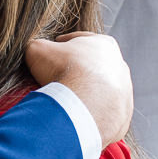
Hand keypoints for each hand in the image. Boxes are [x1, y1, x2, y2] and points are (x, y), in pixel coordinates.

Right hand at [25, 32, 132, 147]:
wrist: (85, 105)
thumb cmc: (64, 71)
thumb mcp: (38, 50)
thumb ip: (37, 47)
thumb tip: (33, 51)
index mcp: (104, 44)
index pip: (82, 41)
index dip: (64, 45)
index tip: (54, 52)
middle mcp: (119, 67)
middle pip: (94, 68)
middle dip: (77, 72)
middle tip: (59, 80)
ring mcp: (124, 93)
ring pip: (101, 93)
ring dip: (86, 96)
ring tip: (66, 102)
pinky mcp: (122, 116)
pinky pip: (103, 114)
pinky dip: (90, 115)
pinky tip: (76, 117)